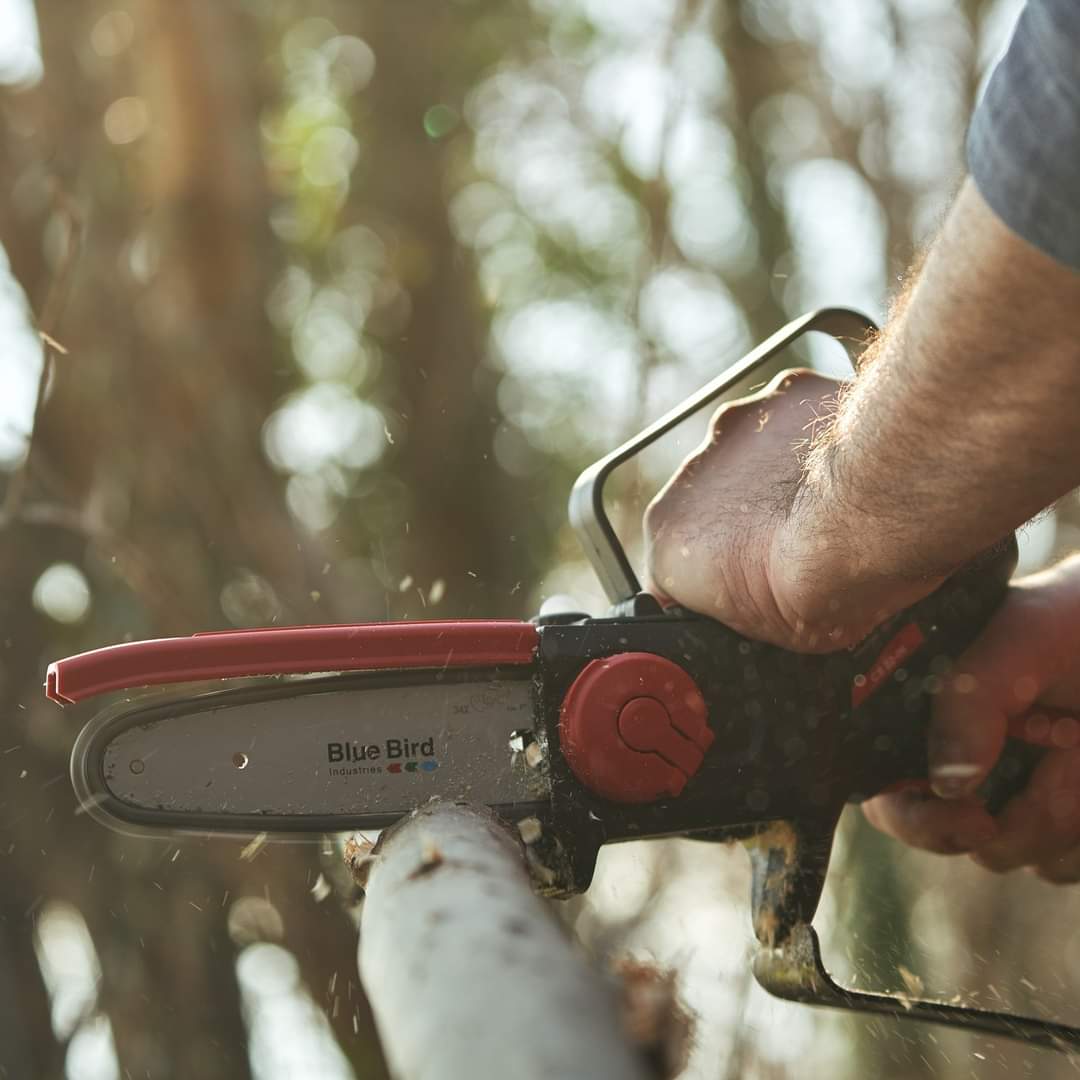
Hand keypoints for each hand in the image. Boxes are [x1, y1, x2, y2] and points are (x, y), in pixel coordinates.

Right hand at [644, 368, 938, 651]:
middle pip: (713, 504)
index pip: (677, 565)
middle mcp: (690, 476)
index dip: (720, 579)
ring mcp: (735, 429)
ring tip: (835, 504)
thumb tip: (763, 604)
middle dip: (750, 521)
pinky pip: (798, 416)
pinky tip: (858, 464)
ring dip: (781, 475)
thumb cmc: (825, 583)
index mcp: (668, 541)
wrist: (875, 515)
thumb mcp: (773, 636)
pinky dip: (821, 437)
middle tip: (803, 549)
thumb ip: (743, 608)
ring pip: (753, 455)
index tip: (757, 590)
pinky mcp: (785, 392)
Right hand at [863, 554, 1079, 880]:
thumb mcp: (1016, 643)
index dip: (919, 820)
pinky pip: (1061, 863)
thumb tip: (949, 785)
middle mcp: (955, 767)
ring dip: (1062, 810)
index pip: (887, 797)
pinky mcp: (1057, 826)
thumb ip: (967, 702)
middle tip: (1063, 768)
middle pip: (955, 837)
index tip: (976, 817)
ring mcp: (1008, 799)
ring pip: (1016, 854)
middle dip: (1018, 813)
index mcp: (920, 723)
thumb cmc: (1067, 623)